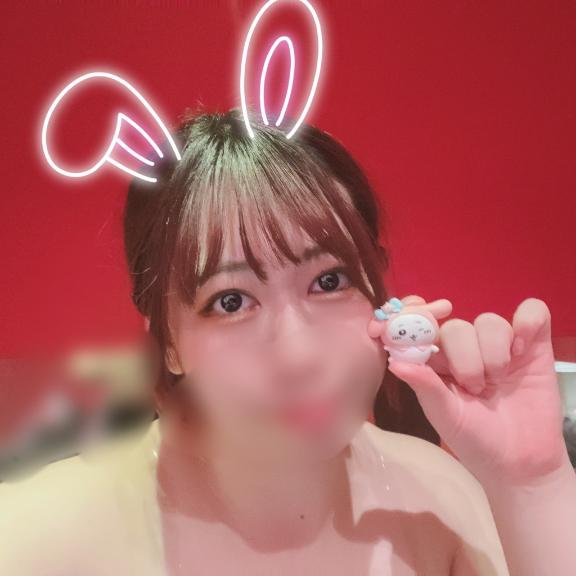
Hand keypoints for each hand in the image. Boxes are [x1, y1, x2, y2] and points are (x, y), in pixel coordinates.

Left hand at [376, 295, 566, 485]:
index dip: (414, 317)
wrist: (520, 462)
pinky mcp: (533, 344)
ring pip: (489, 321)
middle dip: (464, 359)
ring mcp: (500, 344)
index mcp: (436, 360)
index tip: (415, 326)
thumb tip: (394, 362)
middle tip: (474, 389)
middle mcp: (466, 347)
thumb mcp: (445, 415)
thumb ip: (424, 385)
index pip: (422, 324)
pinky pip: (532, 311)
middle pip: (456, 326)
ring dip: (493, 354)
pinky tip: (522, 351)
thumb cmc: (475, 439)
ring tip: (497, 384)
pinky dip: (526, 324)